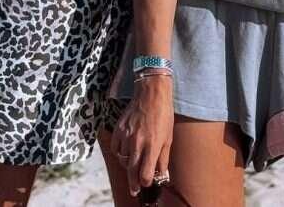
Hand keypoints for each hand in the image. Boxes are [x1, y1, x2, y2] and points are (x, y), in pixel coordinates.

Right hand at [112, 76, 173, 197]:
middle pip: (132, 171)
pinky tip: (124, 153)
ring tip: (132, 167)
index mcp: (152, 146)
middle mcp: (137, 143)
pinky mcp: (119, 129)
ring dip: (127, 166)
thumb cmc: (163, 115)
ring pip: (123, 160)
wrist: (151, 93)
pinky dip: (119, 153)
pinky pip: (115, 148)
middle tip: (134, 190)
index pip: (145, 174)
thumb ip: (163, 158)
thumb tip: (162, 175)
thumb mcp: (168, 138)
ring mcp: (126, 136)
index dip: (146, 182)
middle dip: (133, 183)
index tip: (147, 182)